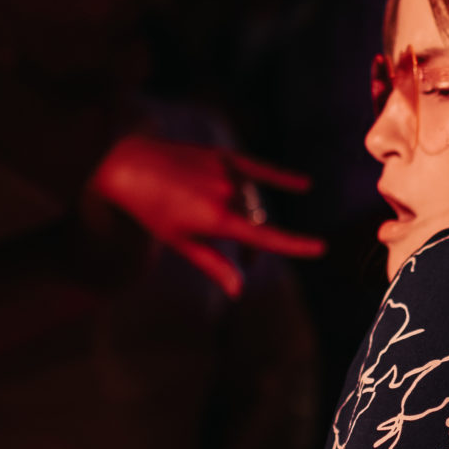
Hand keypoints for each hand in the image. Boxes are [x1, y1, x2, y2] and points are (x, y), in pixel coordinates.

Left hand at [89, 133, 323, 297]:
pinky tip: (305, 184)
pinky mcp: (222, 156)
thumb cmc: (150, 209)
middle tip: (245, 263)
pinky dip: (281, 178)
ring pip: (251, 200)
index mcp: (218, 218)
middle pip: (255, 222)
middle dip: (252, 244)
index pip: (266, 236)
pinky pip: (259, 169)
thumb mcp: (180, 242)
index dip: (295, 244)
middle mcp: (227, 193)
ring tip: (234, 230)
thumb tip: (238, 291)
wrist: (127, 164)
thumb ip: (214, 264)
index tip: (320, 248)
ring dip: (249, 216)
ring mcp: (226, 172)